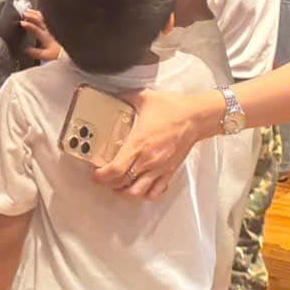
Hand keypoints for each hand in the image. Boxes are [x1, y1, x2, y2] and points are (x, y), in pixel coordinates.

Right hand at [19, 9, 59, 61]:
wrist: (65, 52)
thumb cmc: (56, 54)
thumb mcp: (45, 55)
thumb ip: (35, 53)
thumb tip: (25, 50)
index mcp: (45, 37)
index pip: (36, 29)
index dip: (29, 26)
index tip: (21, 23)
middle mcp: (48, 31)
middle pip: (39, 20)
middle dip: (31, 16)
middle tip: (23, 13)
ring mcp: (50, 28)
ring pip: (42, 17)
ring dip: (34, 13)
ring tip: (28, 10)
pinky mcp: (51, 27)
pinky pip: (45, 18)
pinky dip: (39, 14)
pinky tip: (36, 13)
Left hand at [93, 89, 209, 200]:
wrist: (195, 117)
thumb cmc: (171, 108)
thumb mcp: (143, 97)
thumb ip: (124, 97)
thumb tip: (111, 95)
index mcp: (138, 144)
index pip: (116, 170)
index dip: (101, 176)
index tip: (95, 174)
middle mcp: (147, 160)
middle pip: (123, 184)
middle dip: (108, 184)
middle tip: (102, 178)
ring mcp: (159, 168)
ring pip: (138, 192)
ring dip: (125, 192)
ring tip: (118, 186)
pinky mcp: (169, 172)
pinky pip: (156, 192)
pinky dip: (145, 194)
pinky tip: (140, 188)